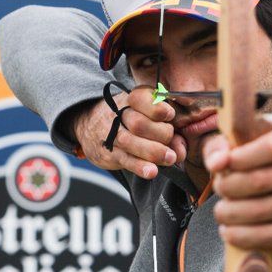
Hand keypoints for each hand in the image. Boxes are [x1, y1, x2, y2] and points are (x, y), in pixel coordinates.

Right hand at [72, 85, 187, 178]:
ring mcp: (112, 135)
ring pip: (132, 143)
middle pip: (139, 124)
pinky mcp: (109, 154)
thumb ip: (166, 126)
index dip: (157, 108)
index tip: (169, 115)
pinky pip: (126, 161)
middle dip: (161, 134)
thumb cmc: (128, 118)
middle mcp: (119, 114)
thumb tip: (181, 150)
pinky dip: (140, 167)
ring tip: (170, 158)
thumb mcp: (145, 111)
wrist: (90, 125)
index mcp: (131, 99)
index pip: (140, 99)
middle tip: (170, 140)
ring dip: (154, 152)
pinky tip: (151, 171)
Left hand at [203, 126, 271, 255]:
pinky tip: (231, 231)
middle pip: (264, 180)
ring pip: (266, 210)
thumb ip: (220, 149)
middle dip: (230, 187)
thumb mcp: (234, 149)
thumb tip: (217, 163)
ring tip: (222, 212)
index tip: (219, 168)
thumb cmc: (252, 166)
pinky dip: (246, 236)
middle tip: (219, 190)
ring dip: (234, 213)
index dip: (241, 159)